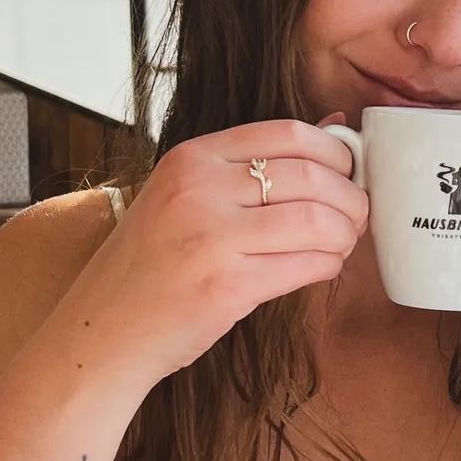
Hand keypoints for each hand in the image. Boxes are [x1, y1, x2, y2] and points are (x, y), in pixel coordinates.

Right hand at [53, 114, 365, 389]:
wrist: (104, 330)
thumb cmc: (154, 263)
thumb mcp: (188, 195)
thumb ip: (255, 163)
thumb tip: (337, 130)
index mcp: (192, 158)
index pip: (289, 132)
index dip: (335, 152)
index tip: (348, 173)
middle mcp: (199, 190)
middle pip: (312, 175)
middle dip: (351, 197)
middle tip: (356, 215)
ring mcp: (211, 238)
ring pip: (319, 220)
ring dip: (345, 234)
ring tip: (341, 244)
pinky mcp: (227, 286)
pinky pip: (306, 265)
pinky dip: (328, 265)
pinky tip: (321, 267)